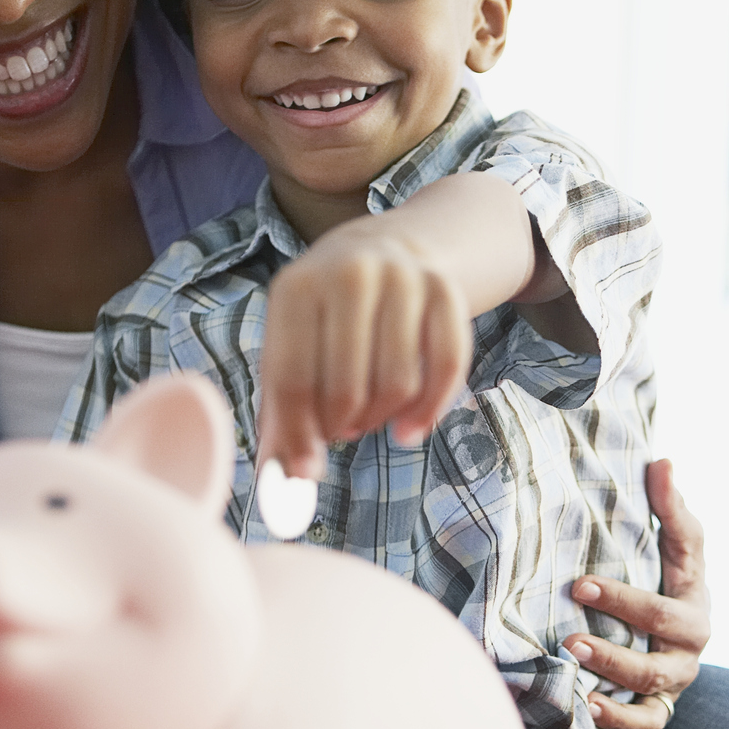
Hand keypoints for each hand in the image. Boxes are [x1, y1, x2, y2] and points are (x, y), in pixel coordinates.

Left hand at [256, 225, 473, 480]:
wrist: (387, 249)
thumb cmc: (327, 318)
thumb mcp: (292, 346)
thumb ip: (282, 412)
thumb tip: (285, 479)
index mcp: (296, 288)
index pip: (292, 379)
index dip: (298, 436)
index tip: (306, 473)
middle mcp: (350, 275)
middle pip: (346, 388)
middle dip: (342, 427)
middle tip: (341, 431)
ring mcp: (403, 279)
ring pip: (397, 384)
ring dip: (381, 418)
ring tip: (368, 416)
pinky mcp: (446, 291)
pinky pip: (446, 369)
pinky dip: (429, 410)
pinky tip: (409, 428)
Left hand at [565, 459, 711, 728]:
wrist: (676, 632)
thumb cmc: (672, 579)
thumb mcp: (678, 546)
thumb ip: (672, 508)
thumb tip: (662, 460)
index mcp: (694, 619)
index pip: (663, 615)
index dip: (624, 602)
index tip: (578, 586)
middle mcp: (684, 665)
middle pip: (654, 672)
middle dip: (614, 660)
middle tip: (569, 644)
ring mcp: (668, 700)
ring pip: (648, 718)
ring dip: (613, 713)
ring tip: (577, 702)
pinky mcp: (648, 727)